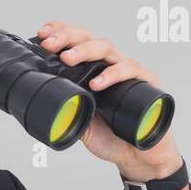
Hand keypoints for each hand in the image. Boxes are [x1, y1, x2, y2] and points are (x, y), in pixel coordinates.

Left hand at [35, 20, 182, 180]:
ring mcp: (128, 73)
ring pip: (107, 48)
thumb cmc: (112, 137)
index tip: (43, 34)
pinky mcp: (147, 83)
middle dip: (67, 37)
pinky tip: (98, 83)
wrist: (139, 156)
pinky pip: (131, 70)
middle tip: (50, 44)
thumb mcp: (81, 125)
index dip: (60, 33)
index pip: (76, 42)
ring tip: (68, 59)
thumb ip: (67, 113)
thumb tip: (43, 110)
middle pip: (89, 39)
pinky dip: (113, 74)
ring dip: (86, 50)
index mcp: (92, 71)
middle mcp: (109, 66)